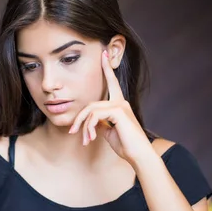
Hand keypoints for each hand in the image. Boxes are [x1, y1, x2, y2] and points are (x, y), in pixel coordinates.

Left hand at [69, 50, 152, 164]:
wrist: (138, 156)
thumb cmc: (126, 146)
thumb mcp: (109, 132)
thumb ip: (101, 122)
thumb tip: (92, 121)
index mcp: (119, 105)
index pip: (112, 83)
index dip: (107, 69)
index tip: (103, 54)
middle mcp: (121, 102)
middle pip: (91, 104)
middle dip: (79, 118)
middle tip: (72, 132)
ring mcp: (120, 106)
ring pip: (91, 110)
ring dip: (83, 126)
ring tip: (85, 140)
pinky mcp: (118, 112)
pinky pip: (95, 115)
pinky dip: (89, 127)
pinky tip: (91, 138)